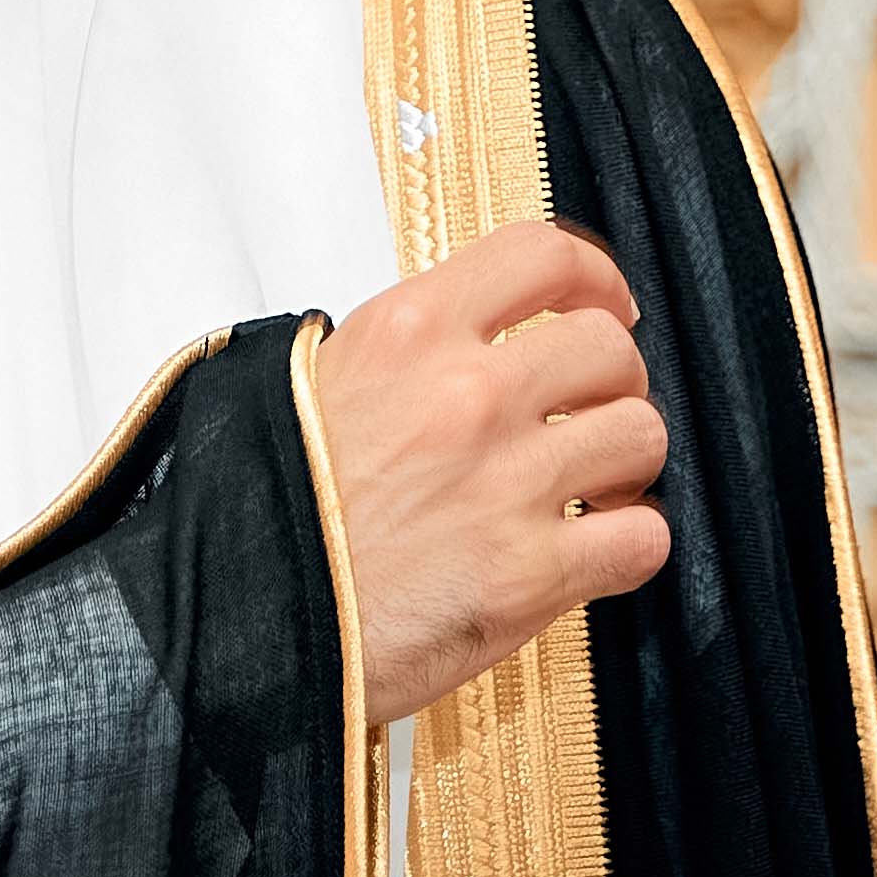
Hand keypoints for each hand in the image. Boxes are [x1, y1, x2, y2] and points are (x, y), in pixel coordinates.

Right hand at [311, 220, 671, 726]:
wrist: (233, 620)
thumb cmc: (265, 518)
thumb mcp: (314, 384)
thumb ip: (402, 351)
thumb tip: (466, 338)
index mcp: (408, 333)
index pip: (545, 256)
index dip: (596, 280)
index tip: (604, 305)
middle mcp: (465, 394)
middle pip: (611, 348)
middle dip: (614, 383)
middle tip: (591, 414)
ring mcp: (504, 482)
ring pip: (641, 435)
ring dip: (626, 464)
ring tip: (591, 489)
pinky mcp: (527, 573)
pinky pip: (642, 537)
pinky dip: (631, 543)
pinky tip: (592, 549)